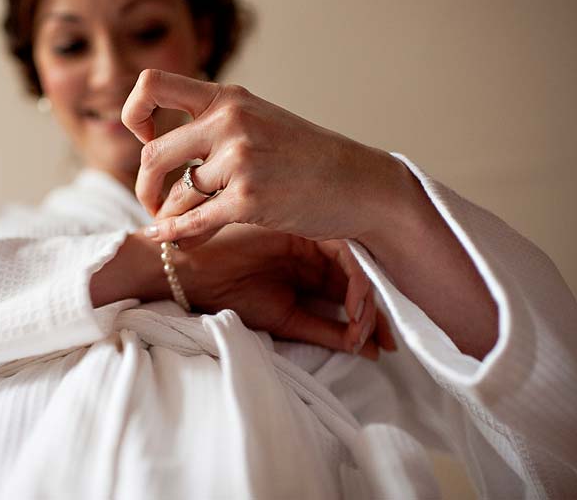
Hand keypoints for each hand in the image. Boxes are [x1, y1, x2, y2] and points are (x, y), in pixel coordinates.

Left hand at [122, 69, 409, 243]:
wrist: (359, 184)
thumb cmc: (306, 158)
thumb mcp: (260, 121)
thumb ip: (215, 126)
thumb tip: (157, 151)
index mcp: (227, 98)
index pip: (152, 83)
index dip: (134, 113)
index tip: (145, 138)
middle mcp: (229, 121)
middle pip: (152, 154)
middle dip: (145, 185)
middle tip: (153, 203)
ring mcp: (239, 159)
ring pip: (174, 195)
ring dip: (168, 216)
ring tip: (176, 227)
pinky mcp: (248, 198)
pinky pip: (193, 221)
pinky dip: (176, 234)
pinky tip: (170, 241)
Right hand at [176, 224, 395, 357]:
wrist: (193, 271)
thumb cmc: (227, 292)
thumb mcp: (284, 318)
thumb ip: (323, 329)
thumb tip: (366, 349)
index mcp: (306, 268)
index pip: (347, 291)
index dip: (368, 319)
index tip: (379, 349)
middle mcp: (313, 251)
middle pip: (357, 278)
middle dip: (375, 312)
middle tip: (383, 342)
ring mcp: (310, 236)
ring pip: (356, 266)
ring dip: (366, 299)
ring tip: (363, 328)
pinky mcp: (306, 227)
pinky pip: (345, 253)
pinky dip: (355, 280)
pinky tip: (354, 307)